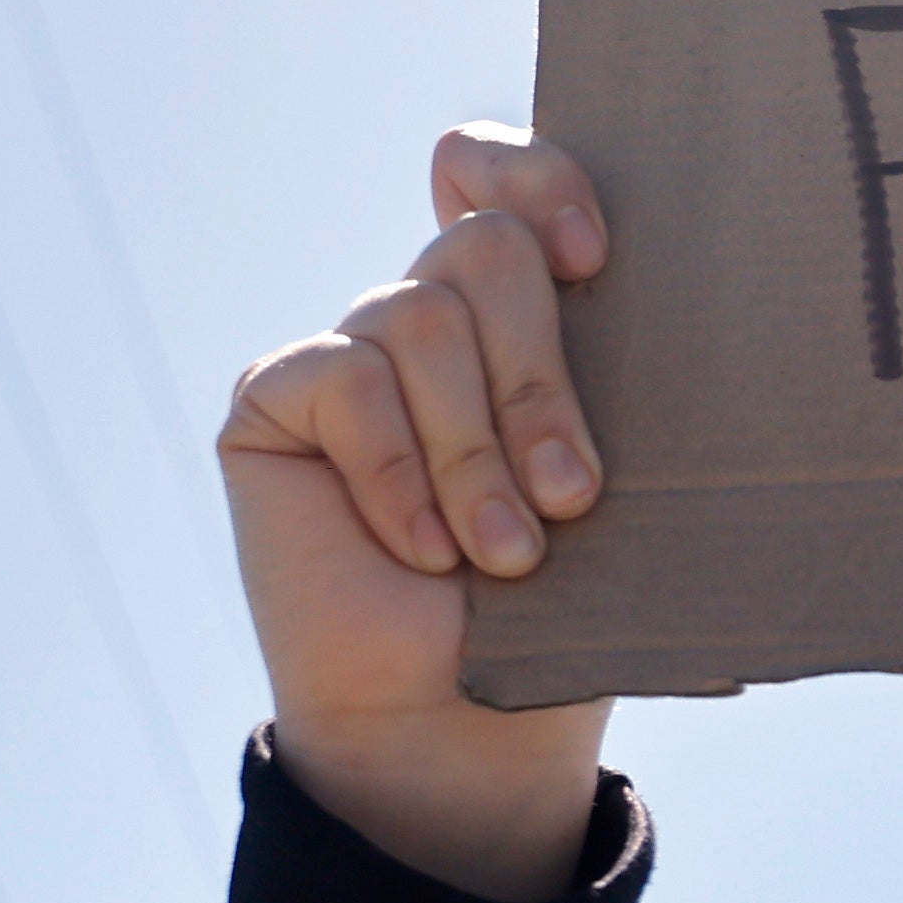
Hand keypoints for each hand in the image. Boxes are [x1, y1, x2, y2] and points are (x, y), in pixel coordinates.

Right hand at [215, 126, 617, 897]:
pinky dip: (398, 476)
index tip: (595, 259)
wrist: (461, 727)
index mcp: (521, 320)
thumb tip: (623, 283)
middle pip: (486, 249)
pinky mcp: (279, 398)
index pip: (503, 175)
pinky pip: (347, 383)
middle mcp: (432, 317)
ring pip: (423, 318)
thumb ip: (603, 386)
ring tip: (505, 560)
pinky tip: (423, 553)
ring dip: (477, 454)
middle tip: (576, 496)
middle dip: (541, 381)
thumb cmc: (554, 615)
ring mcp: (350, 353)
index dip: (539, 177)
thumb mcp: (602, 490)